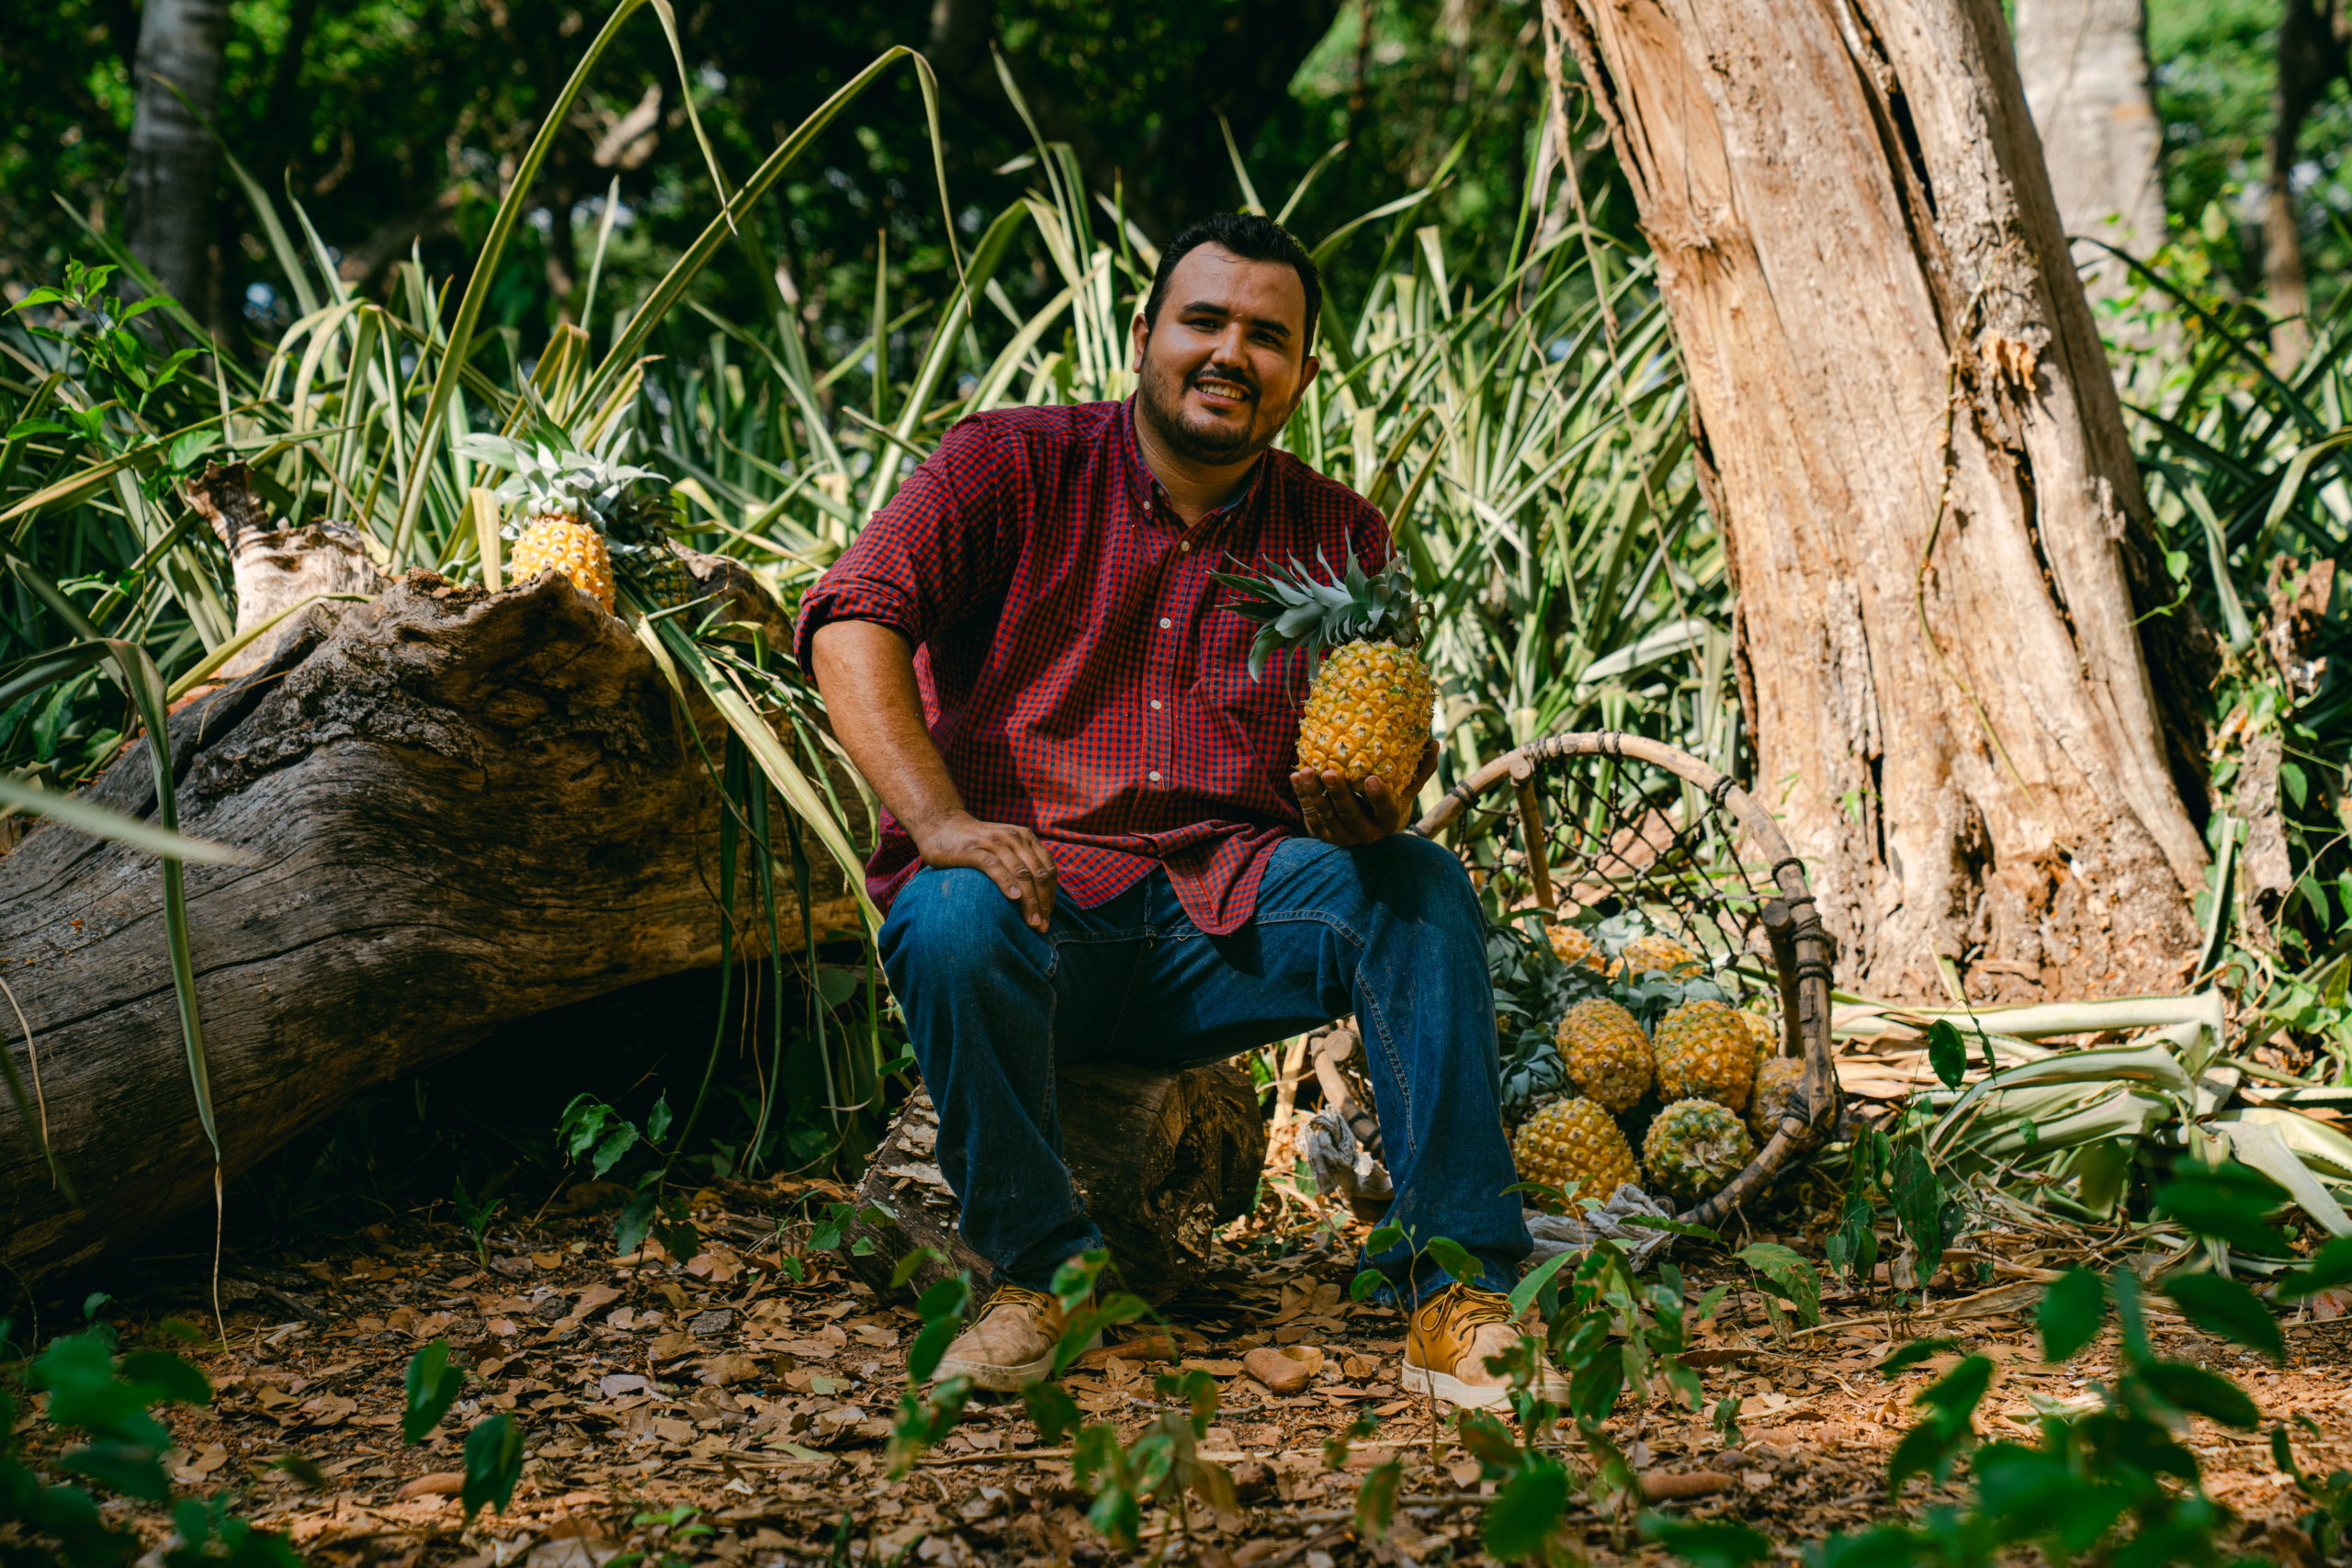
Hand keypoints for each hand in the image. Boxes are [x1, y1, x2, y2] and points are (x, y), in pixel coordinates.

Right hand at [912, 810, 1057, 931]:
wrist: (941, 825)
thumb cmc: (976, 844)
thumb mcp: (1005, 847)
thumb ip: (1022, 863)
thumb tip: (1040, 898)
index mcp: (1026, 838)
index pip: (1049, 870)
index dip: (1051, 896)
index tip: (1047, 917)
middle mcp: (1014, 838)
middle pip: (1038, 874)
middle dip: (1043, 903)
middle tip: (1041, 926)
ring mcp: (994, 843)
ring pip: (1021, 873)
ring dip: (1029, 900)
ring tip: (1032, 922)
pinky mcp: (972, 850)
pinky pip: (994, 867)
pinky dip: (1006, 883)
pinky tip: (1013, 898)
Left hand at [1293, 738, 1439, 845]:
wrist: (1367, 828)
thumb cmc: (1390, 800)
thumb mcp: (1406, 788)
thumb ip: (1420, 769)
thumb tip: (1434, 743)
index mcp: (1389, 821)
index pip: (1386, 810)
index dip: (1379, 797)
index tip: (1371, 779)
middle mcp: (1366, 833)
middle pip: (1350, 815)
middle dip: (1338, 794)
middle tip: (1329, 772)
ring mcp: (1343, 837)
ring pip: (1326, 816)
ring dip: (1313, 793)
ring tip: (1305, 771)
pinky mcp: (1323, 834)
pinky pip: (1310, 816)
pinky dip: (1302, 797)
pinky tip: (1296, 776)